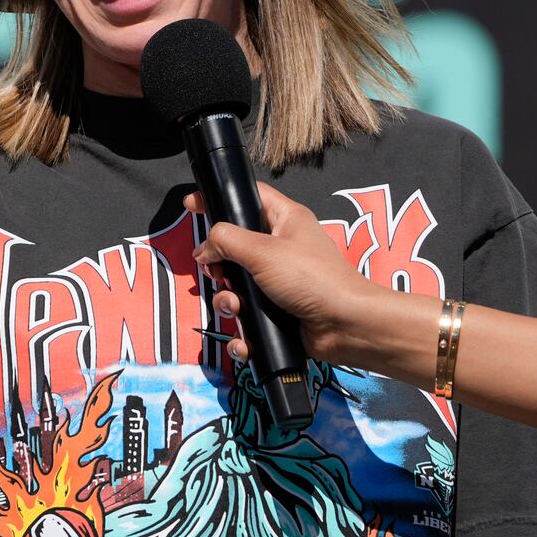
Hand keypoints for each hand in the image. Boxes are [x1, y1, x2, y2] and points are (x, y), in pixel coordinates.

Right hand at [186, 180, 373, 362]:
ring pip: (236, 286)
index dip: (219, 198)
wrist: (345, 326)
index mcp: (285, 220)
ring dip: (228, 301)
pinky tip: (244, 338)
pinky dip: (241, 329)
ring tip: (236, 308)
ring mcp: (278, 281)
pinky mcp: (277, 311)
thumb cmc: (310, 278)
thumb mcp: (262, 250)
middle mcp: (281, 247)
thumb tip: (203, 249)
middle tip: (217, 273)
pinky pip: (247, 317)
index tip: (191, 205)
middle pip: (233, 247)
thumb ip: (225, 241)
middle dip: (219, 265)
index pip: (247, 197)